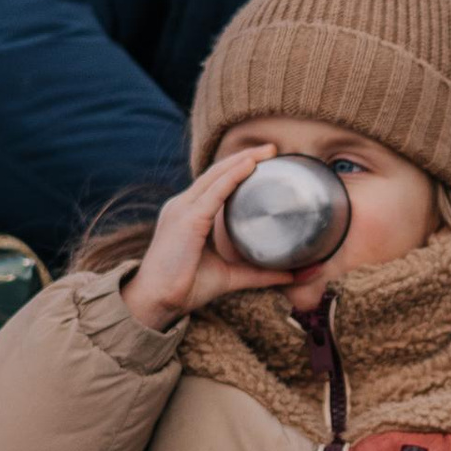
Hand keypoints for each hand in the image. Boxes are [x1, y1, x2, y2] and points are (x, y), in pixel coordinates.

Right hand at [123, 147, 303, 329]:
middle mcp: (183, 206)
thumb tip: (293, 273)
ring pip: (216, 176)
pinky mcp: (187, 220)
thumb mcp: (230, 276)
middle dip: (244, 158)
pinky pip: (214, 192)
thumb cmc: (185, 288)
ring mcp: (182, 209)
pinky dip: (233, 176)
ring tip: (266, 151)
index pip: (215, 184)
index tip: (264, 161)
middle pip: (217, 173)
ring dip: (242, 160)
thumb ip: (259, 272)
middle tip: (272, 149)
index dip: (238, 169)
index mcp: (188, 214)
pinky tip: (250, 166)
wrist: (157, 302)